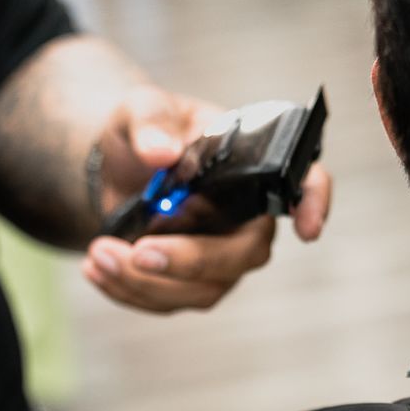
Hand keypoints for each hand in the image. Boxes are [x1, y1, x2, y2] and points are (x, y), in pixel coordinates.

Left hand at [83, 86, 333, 311]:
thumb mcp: (140, 110)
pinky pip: (168, 301)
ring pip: (202, 289)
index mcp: (250, 167)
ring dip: (145, 282)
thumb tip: (161, 153)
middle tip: (139, 250)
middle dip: (189, 261)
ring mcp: (221, 256)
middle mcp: (246, 217)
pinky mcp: (189, 282)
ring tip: (97, 254)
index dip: (314, 204)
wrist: (116, 167)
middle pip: (241, 255)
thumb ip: (150, 123)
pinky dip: (128, 290)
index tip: (307, 229)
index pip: (302, 182)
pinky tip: (95, 269)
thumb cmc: (145, 131)